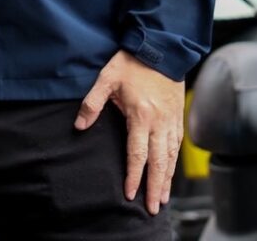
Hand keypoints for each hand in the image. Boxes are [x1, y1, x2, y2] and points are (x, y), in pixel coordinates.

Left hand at [75, 49, 183, 214]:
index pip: (137, 154)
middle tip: (152, 208)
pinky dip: (174, 163)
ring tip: (163, 198)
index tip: (130, 193)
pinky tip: (170, 173)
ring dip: (167, 179)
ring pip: (170, 157)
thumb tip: (79, 125)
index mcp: (141, 116)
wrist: (161, 48)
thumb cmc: (131, 63)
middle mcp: (159, 123)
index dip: (134, 176)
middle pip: (158, 162)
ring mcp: (171, 121)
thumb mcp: (106, 79)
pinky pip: (177, 146)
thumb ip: (92, 103)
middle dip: (155, 187)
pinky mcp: (177, 117)